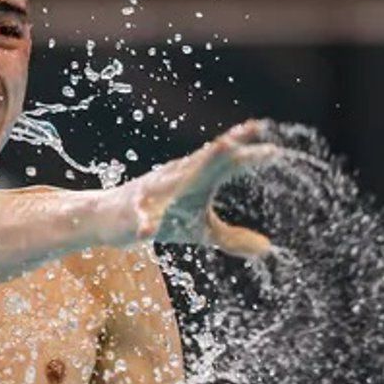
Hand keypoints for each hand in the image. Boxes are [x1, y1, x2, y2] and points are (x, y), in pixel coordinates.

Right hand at [117, 120, 280, 257]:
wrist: (110, 218)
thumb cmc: (161, 219)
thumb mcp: (201, 231)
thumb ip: (232, 237)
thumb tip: (267, 249)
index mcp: (198, 178)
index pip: (227, 162)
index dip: (249, 156)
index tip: (274, 150)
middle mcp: (178, 178)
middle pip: (205, 160)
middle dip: (223, 148)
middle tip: (244, 135)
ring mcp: (154, 193)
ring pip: (173, 180)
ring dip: (189, 171)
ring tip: (202, 162)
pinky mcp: (134, 213)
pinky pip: (140, 218)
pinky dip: (144, 222)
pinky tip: (146, 231)